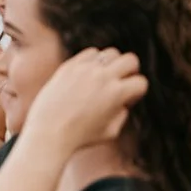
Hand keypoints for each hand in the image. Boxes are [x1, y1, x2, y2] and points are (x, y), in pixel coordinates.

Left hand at [20, 48, 148, 154]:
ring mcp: (85, 69)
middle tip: (121, 82)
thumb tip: (124, 101)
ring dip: (113, 64)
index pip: (141, 82)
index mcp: (117, 93)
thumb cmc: (81, 137)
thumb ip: (123, 114)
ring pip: (112, 52)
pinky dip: (94, 60)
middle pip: (131, 60)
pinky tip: (89, 73)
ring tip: (104, 77)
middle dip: (130, 72)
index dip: (137, 92)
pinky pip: (90, 52)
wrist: (49, 132)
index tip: (128, 99)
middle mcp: (103, 77)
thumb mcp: (112, 131)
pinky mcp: (70, 66)